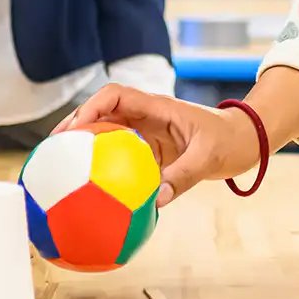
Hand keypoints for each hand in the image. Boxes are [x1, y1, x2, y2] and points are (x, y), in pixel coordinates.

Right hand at [59, 84, 261, 205]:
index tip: (75, 129)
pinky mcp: (150, 151)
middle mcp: (147, 116)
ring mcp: (147, 133)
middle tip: (53, 149)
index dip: (91, 107)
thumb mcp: (208, 157)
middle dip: (76, 126)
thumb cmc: (230, 141)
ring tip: (61, 167)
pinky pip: (121, 156)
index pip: (116, 95)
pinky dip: (104, 167)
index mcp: (157, 107)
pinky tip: (92, 191)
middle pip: (102, 112)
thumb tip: (154, 203)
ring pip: (108, 133)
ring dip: (85, 146)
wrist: (246, 141)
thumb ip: (182, 177)